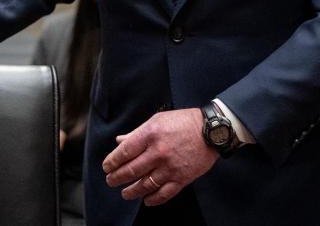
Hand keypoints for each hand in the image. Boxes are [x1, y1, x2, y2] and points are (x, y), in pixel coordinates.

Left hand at [102, 108, 217, 205]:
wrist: (212, 130)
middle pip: (131, 170)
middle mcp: (158, 152)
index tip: (107, 167)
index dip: (112, 162)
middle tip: (111, 181)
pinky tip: (146, 200)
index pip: (124, 152)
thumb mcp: (158, 120)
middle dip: (117, 178)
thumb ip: (137, 132)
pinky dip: (153, 199)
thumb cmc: (184, 122)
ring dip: (131, 191)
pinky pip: (163, 194)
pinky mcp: (182, 178)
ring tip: (124, 193)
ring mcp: (170, 167)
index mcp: (150, 134)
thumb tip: (120, 141)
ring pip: (145, 185)